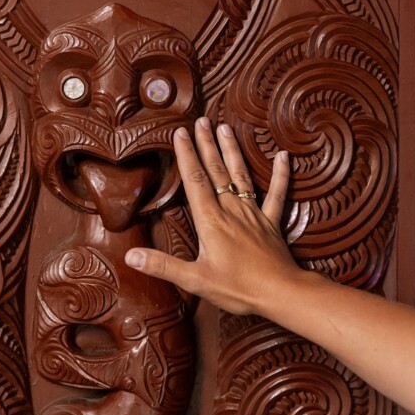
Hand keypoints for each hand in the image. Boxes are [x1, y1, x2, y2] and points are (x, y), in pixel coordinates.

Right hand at [124, 117, 301, 314]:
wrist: (279, 293)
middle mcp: (232, 210)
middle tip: (201, 121)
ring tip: (226, 128)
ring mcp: (253, 214)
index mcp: (211, 221)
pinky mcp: (271, 223)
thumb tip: (131, 256)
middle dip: (206, 145)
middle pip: (216, 171)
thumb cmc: (238, 288)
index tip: (180, 133)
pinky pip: (277, 194)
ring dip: (232, 151)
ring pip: (241, 176)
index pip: (195, 181)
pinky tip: (283, 155)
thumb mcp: (195, 280)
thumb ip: (163, 266)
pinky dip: (280, 174)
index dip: (186, 156)